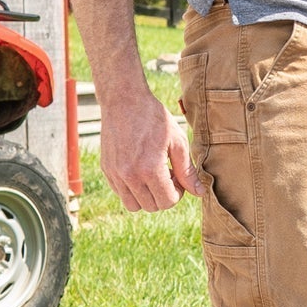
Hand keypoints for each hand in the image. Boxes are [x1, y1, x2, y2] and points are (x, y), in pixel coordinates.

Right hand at [98, 84, 202, 210]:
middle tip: (167, 174)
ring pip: (134, 205)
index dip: (178, 193)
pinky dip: (132, 189)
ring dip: (147, 196)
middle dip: (163, 195)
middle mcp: (129, 175)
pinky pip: (121, 193)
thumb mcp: (177, 142)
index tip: (178, 177)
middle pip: (152, 206)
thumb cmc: (154, 118)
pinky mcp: (107, 170)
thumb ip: (187, 171)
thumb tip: (199, 192)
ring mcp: (115, 174)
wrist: (124, 100)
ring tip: (153, 174)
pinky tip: (140, 170)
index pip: (168, 201)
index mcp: (149, 169)